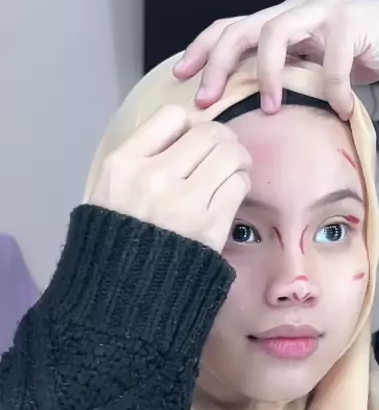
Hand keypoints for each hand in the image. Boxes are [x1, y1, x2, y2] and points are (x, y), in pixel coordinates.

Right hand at [88, 105, 251, 252]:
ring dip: (237, 159)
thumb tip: (188, 129)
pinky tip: (230, 193)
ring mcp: (184, 203)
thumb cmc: (118, 241)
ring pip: (230, 155)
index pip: (172, 116)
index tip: (191, 140)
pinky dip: (239, 183)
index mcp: (124, 164)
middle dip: (222, 140)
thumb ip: (140, 158)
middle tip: (223, 153)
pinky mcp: (209, 227)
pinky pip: (238, 185)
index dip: (190, 124)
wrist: (125, 293)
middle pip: (208, 133)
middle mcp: (154, 178)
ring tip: (233, 170)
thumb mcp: (108, 190)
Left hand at [173, 0, 378, 119]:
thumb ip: (280, 77)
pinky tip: (339, 109)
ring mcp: (320, 12)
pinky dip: (333, 88)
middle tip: (207, 101)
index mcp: (277, 21)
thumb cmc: (353, 57)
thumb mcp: (307, 69)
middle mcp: (292, 11)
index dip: (202, 51)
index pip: (229, 29)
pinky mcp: (349, 21)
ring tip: (272, 107)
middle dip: (218, 65)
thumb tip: (244, 111)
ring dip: (268, 75)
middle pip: (241, 29)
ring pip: (276, 34)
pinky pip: (333, 60)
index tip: (180, 78)